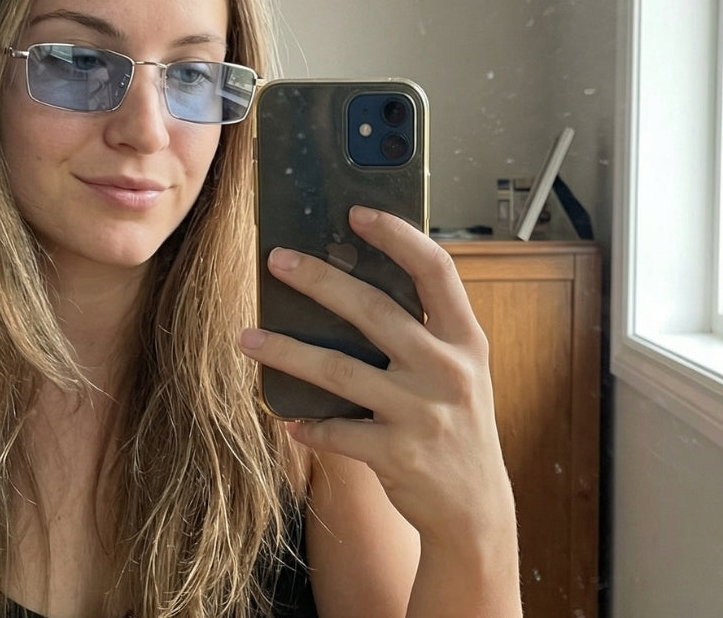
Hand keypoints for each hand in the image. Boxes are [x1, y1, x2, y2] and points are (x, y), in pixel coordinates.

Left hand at [239, 206, 514, 549]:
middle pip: (374, 309)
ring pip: (338, 370)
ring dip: (285, 351)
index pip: (435, 269)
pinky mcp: (396, 454)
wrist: (476, 510)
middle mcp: (447, 369)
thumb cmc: (457, 423)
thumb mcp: (460, 368)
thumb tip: (354, 280)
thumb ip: (425, 329)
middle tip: (278, 259)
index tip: (356, 213)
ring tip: (246, 336)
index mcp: (465, 338)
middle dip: (320, 280)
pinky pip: (335, 430)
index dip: (397, 236)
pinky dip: (307, 424)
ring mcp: (422, 413)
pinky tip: (286, 417)